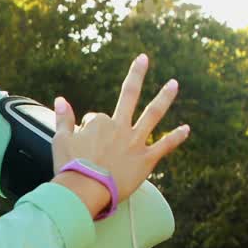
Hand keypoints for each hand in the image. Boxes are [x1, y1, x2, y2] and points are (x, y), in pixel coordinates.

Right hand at [53, 53, 189, 206]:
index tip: (84, 146)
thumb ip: (63, 118)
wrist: (84, 189)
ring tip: (174, 83)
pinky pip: (164, 146)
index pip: (95, 119)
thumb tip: (60, 99)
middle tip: (144, 58)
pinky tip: (187, 129)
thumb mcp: (60, 139)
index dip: (88, 131)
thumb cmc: (69, 166)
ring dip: (164, 98)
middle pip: (129, 96)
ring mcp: (135, 142)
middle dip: (137, 75)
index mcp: (99, 122)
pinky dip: (176, 137)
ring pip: (152, 115)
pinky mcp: (146, 160)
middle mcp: (120, 127)